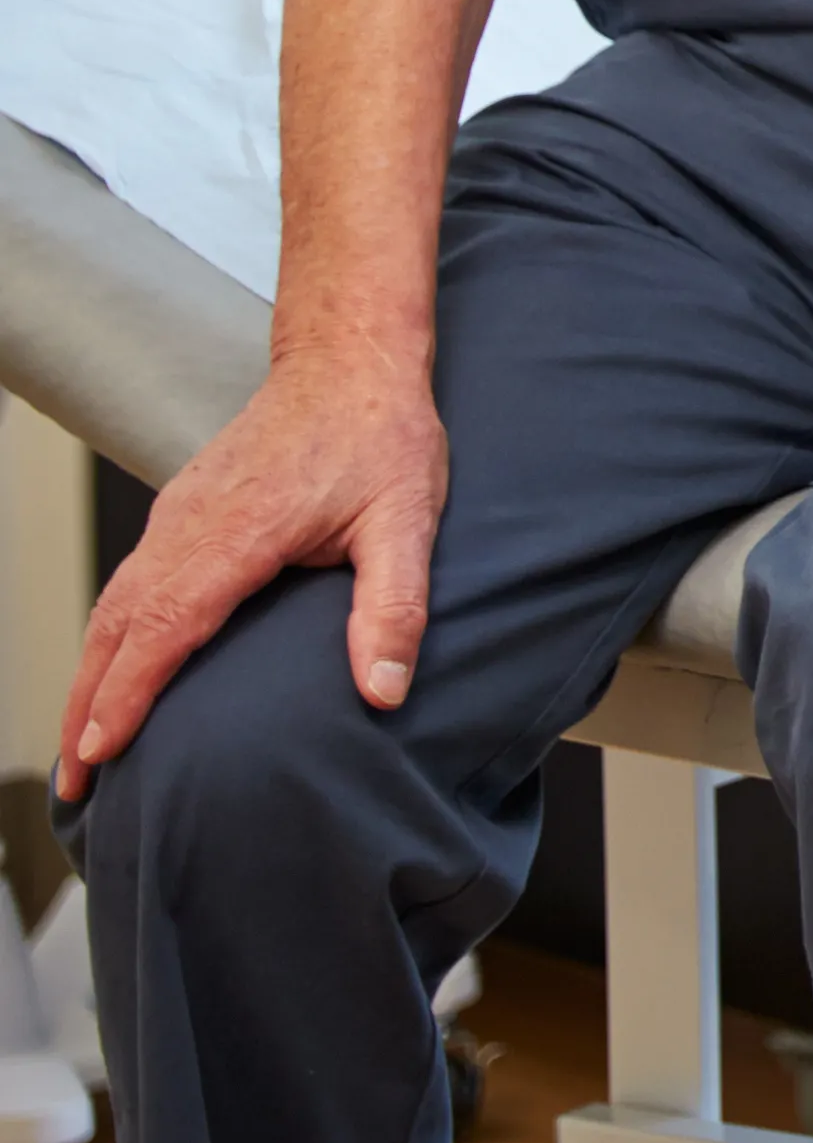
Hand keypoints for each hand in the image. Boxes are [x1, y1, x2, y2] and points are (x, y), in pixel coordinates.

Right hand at [56, 347, 447, 799]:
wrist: (349, 361)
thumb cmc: (381, 436)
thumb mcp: (408, 520)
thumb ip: (395, 606)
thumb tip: (384, 691)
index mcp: (238, 532)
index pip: (167, 624)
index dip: (128, 693)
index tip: (99, 751)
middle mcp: (191, 524)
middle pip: (119, 626)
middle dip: (87, 706)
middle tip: (75, 781)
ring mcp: (178, 515)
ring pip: (114, 605)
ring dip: (90, 675)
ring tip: (80, 746)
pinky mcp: (180, 511)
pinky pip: (130, 582)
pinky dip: (108, 636)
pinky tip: (111, 671)